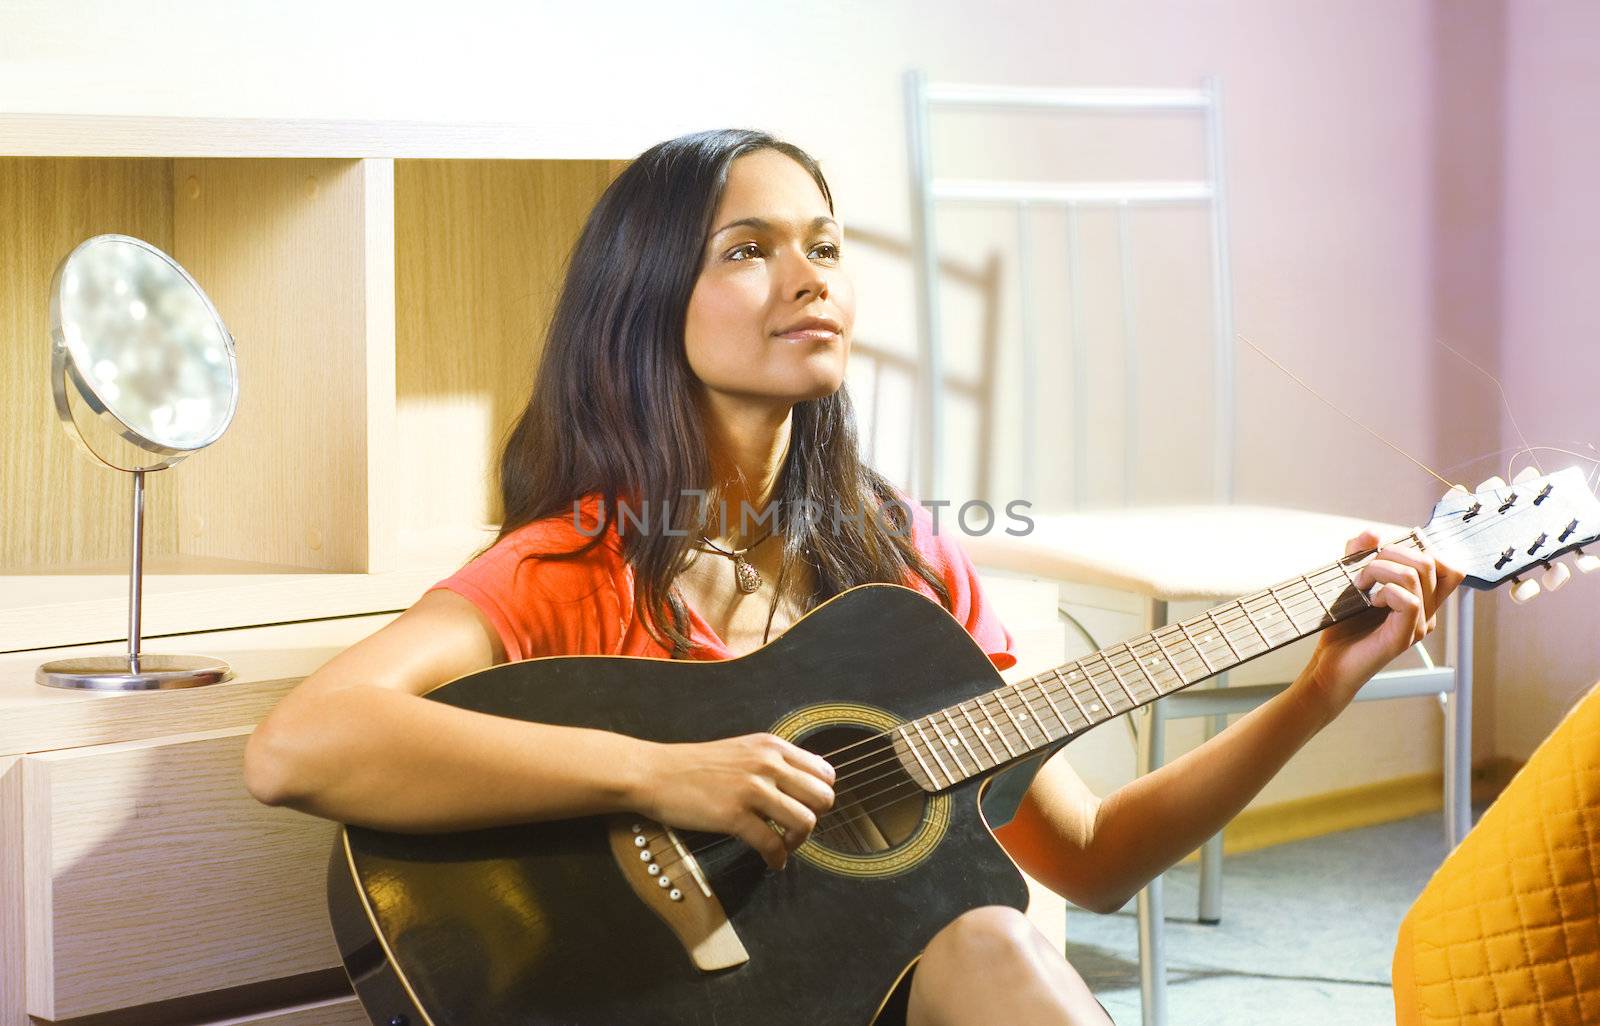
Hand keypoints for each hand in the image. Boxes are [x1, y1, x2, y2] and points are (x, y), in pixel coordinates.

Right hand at [633, 733, 834, 870]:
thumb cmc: (695, 766)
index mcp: (771, 747)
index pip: (825, 773)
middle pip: (822, 798)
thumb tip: (800, 788)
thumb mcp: (742, 750)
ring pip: (805, 822)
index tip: (805, 809)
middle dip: (815, 820)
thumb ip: (771, 763)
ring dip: (798, 842)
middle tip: (795, 830)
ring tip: (783, 846)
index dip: (819, 796)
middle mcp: (767, 764)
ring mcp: (752, 789)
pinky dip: (777, 859)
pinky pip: (773, 845)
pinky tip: (771, 863)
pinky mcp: (734, 815)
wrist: (655, 773)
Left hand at [1297, 529, 1465, 720]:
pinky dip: (1385, 591)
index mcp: (1421, 600)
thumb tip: (1373, 533)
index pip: (1447, 567)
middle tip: (1364, 569)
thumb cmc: (1343, 627)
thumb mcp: (1350, 581)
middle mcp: (1426, 613)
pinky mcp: (1403, 637)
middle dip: (1393, 552)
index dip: (1421, 549)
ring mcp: (1418, 626)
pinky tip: (1368, 601)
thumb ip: (1359, 555)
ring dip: (1380, 569)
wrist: (1329, 665)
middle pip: (1432, 563)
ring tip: (1360, 584)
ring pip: (1418, 576)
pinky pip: (1409, 600)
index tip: (1385, 554)